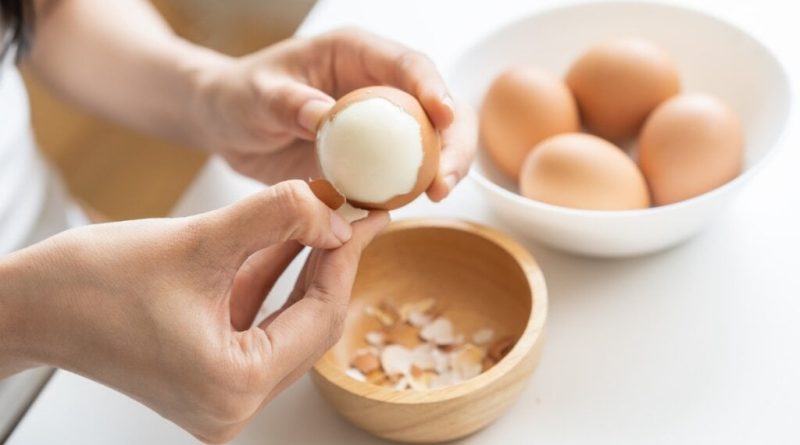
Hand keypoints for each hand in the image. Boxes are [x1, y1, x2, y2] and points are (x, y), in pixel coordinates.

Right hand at [0, 180, 388, 442]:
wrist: (25, 307)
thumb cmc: (88, 284)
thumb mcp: (197, 240)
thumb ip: (276, 218)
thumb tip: (333, 212)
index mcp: (233, 386)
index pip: (320, 315)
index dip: (346, 256)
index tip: (364, 214)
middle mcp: (231, 404)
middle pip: (309, 324)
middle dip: (330, 262)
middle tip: (351, 213)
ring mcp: (219, 393)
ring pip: (286, 322)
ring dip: (303, 267)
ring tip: (324, 217)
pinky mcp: (206, 372)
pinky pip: (257, 323)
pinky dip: (271, 280)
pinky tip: (289, 238)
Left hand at [194, 27, 477, 201]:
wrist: (227, 124)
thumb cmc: (238, 95)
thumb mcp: (257, 94)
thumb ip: (289, 102)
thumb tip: (326, 116)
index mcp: (356, 55)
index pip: (408, 65)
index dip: (433, 89)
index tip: (444, 116)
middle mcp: (376, 86)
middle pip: (435, 108)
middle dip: (452, 140)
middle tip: (444, 178)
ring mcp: (377, 126)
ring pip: (428, 143)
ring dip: (441, 168)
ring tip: (436, 195)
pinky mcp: (369, 159)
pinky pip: (398, 174)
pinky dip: (406, 191)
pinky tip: (403, 208)